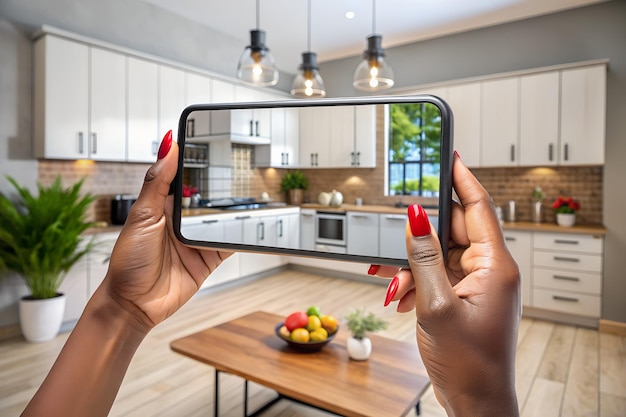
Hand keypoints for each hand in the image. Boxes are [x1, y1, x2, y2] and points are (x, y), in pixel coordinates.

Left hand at [22, 131, 233, 416]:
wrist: (134, 305)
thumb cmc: (128, 261)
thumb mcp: (142, 216)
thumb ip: (157, 182)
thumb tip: (167, 145)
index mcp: (163, 203)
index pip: (184, 175)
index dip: (197, 160)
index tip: (212, 140)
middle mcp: (182, 219)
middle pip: (208, 196)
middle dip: (223, 184)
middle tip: (243, 167)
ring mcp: (198, 238)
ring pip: (223, 217)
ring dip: (235, 209)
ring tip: (253, 193)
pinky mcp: (210, 257)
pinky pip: (231, 242)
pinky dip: (243, 235)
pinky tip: (253, 225)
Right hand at [375, 153, 519, 415]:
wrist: (474, 400)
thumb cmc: (467, 362)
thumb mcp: (436, 304)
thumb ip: (423, 257)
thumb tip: (415, 217)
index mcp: (495, 266)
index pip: (478, 208)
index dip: (462, 179)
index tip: (449, 156)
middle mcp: (490, 270)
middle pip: (453, 231)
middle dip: (420, 240)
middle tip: (396, 247)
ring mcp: (478, 284)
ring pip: (440, 254)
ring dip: (415, 267)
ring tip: (399, 286)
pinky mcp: (466, 296)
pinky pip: (439, 274)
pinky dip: (418, 282)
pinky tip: (405, 298)